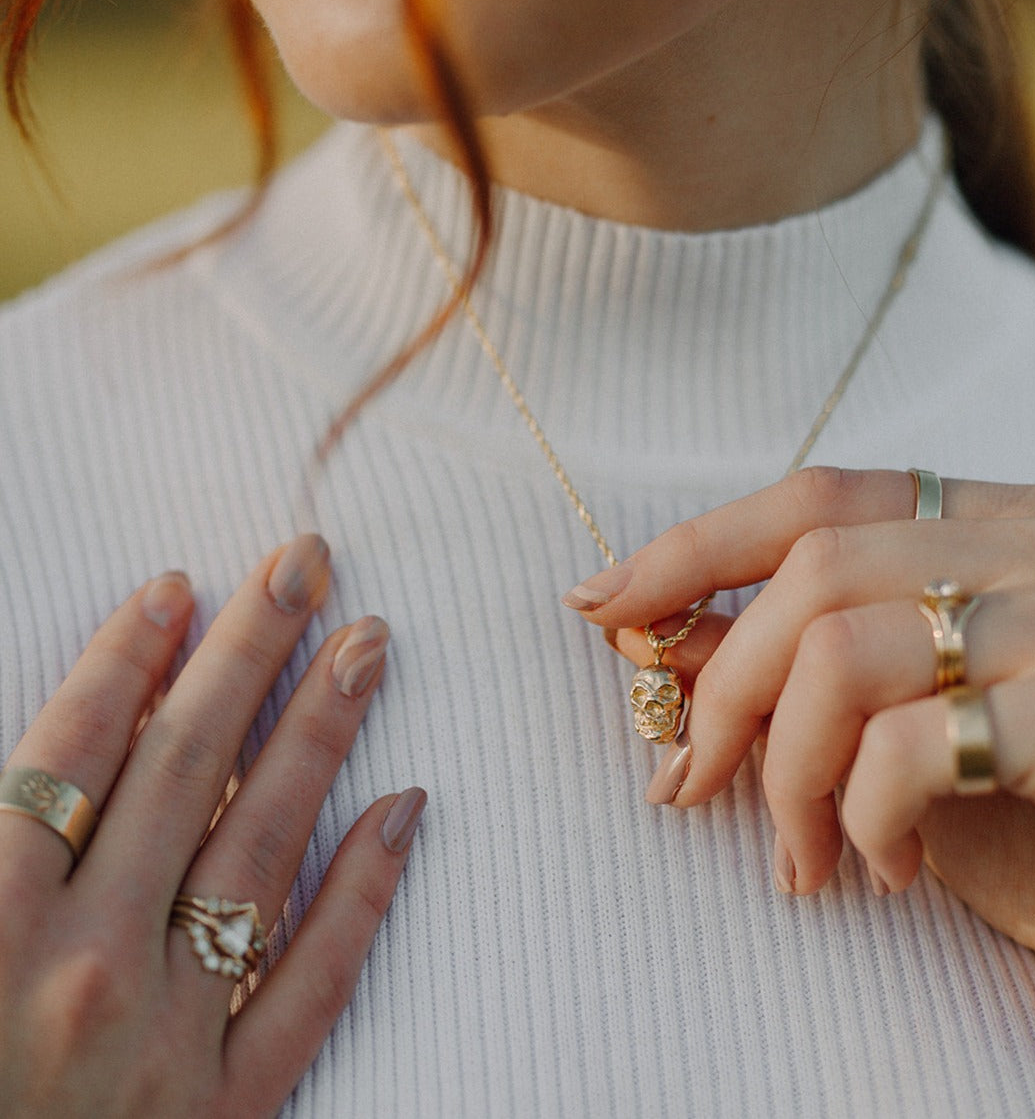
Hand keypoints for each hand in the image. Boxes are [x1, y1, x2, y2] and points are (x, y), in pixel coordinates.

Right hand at [0, 535, 424, 1117]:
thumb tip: (35, 773)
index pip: (68, 752)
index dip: (125, 657)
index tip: (182, 583)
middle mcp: (81, 970)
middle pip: (179, 769)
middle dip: (246, 652)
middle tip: (308, 561)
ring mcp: (163, 1043)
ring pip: (259, 848)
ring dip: (318, 734)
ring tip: (367, 644)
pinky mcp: (225, 1112)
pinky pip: (313, 983)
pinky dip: (362, 893)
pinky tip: (406, 808)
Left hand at [563, 467, 1034, 958]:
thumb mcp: (921, 720)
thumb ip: (816, 671)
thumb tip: (664, 643)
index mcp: (993, 534)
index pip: (821, 497)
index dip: (698, 542)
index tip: (605, 599)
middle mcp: (1031, 552)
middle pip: (811, 567)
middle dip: (718, 683)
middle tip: (681, 783)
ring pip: (839, 649)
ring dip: (783, 769)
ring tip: (801, 859)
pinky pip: (910, 745)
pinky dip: (863, 817)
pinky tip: (884, 870)